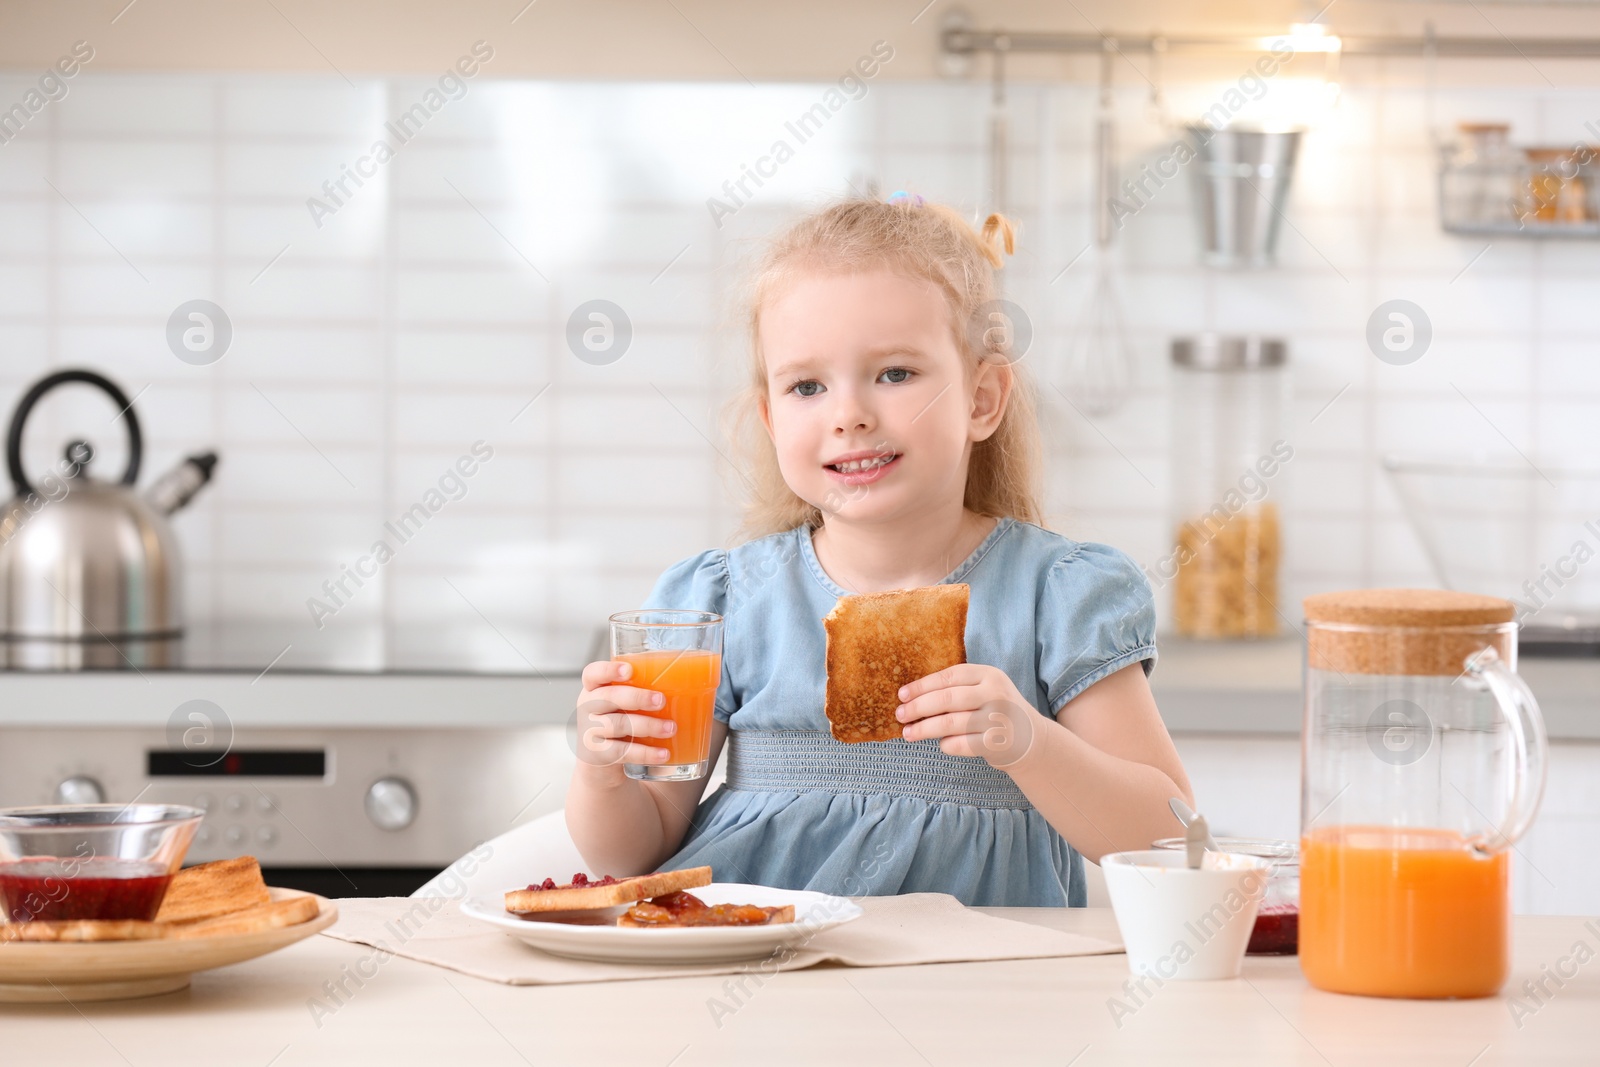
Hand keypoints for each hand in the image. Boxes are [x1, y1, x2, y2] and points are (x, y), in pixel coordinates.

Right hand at [569, 660, 674, 772]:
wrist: (603, 761)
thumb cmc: (622, 722)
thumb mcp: (627, 703)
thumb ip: (646, 689)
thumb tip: (698, 679)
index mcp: (595, 689)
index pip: (593, 673)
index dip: (608, 670)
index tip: (629, 670)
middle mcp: (588, 708)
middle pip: (608, 697)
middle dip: (637, 698)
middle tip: (661, 700)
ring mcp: (590, 732)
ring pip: (617, 725)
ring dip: (648, 726)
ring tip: (671, 728)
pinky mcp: (597, 755)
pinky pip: (622, 752)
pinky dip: (645, 753)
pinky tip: (664, 754)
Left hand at [895, 664, 1041, 767]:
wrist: (1032, 740)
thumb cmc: (997, 711)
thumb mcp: (986, 689)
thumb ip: (957, 687)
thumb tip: (911, 697)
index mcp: (990, 675)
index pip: (949, 676)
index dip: (922, 686)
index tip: (901, 695)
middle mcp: (995, 694)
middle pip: (946, 699)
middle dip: (918, 707)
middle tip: (900, 715)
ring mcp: (997, 719)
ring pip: (949, 723)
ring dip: (924, 729)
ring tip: (908, 734)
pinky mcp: (996, 744)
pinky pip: (960, 745)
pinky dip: (946, 745)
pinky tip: (942, 744)